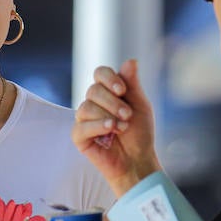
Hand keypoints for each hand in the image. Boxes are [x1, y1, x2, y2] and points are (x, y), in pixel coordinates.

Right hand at [73, 60, 161, 195]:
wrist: (138, 160)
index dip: (109, 78)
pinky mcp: (79, 136)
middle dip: (113, 102)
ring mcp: (84, 119)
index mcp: (108, 92)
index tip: (122, 90)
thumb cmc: (140, 134)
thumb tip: (131, 60)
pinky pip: (81, 126)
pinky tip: (110, 131)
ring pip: (86, 107)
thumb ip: (133, 84)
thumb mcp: (140, 106)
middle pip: (93, 90)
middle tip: (128, 115)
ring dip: (108, 116)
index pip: (100, 73)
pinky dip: (98, 126)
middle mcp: (94, 103)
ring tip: (122, 128)